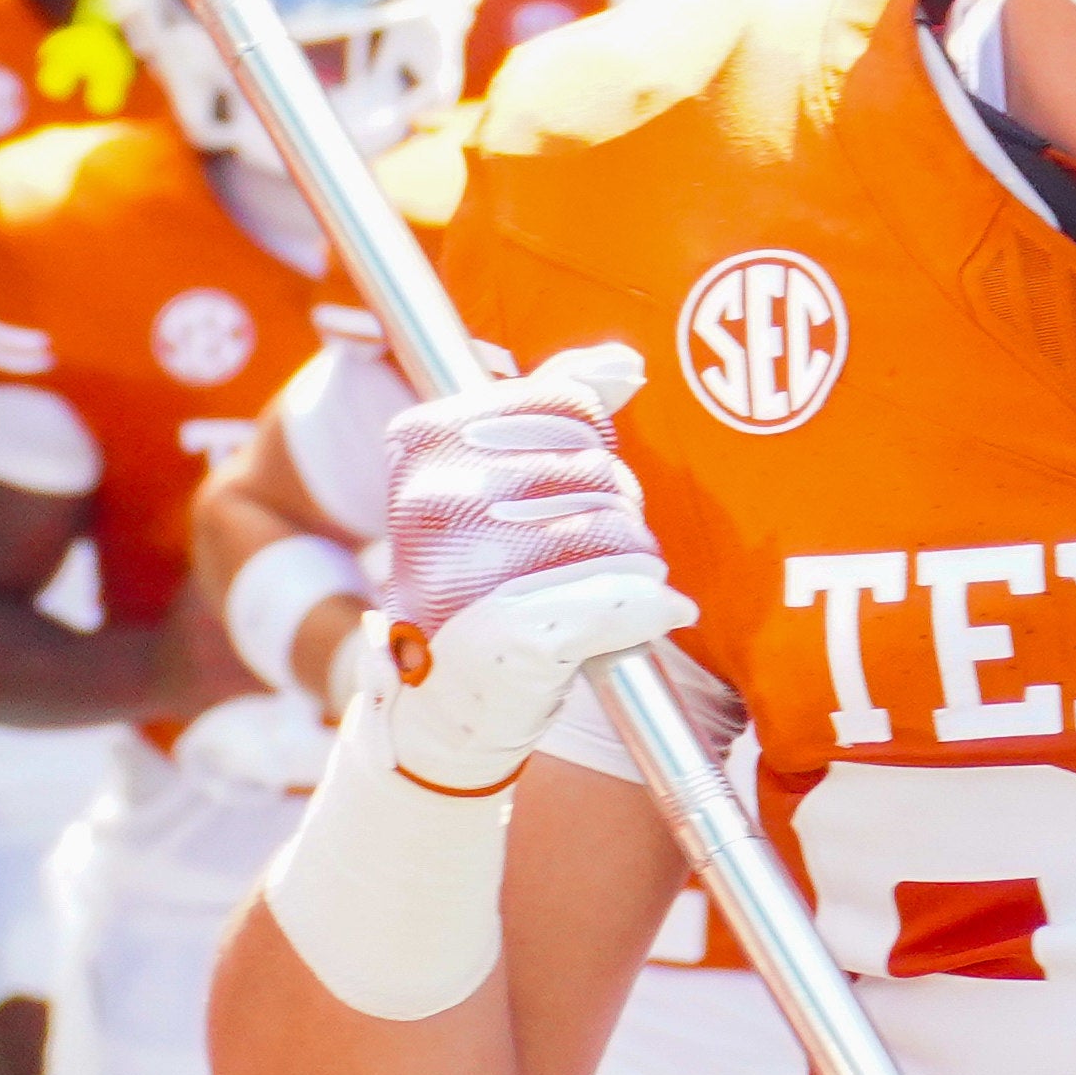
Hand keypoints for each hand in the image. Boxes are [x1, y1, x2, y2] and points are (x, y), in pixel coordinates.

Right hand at [373, 340, 694, 790]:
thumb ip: (551, 405)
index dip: (590, 449)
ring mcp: (478, 569)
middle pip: (600, 471)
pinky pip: (628, 598)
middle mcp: (445, 504)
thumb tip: (625, 365)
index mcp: (426, 449)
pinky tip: (641, 617)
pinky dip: (649, 609)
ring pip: (622, 531)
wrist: (441, 709)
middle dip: (612, 510)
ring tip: (586, 590)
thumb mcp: (489, 480)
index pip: (566, 405)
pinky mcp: (521, 637)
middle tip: (575, 554)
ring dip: (631, 562)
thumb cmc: (475, 584)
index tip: (565, 487)